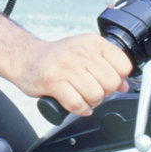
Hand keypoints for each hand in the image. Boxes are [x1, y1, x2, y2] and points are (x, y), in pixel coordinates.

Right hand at [14, 34, 131, 115]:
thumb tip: (124, 85)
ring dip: (91, 102)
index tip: (107, 81)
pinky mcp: (53, 81)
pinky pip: (77, 103)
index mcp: (92, 42)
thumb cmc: (56, 58)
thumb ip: (106, 66)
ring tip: (82, 97)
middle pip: (111, 83)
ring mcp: (66, 66)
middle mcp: (80, 51)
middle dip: (104, 93)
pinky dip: (80, 109)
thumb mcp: (85, 54)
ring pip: (95, 95)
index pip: (124, 65)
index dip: (118, 79)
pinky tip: (76, 105)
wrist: (26, 58)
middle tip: (92, 91)